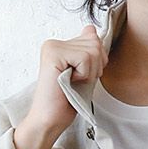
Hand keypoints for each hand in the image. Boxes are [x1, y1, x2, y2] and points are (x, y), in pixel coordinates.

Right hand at [23, 23, 108, 137]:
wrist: (50, 119)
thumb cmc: (67, 100)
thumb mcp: (84, 72)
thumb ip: (88, 51)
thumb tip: (91, 29)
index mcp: (60, 45)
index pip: (93, 38)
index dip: (97, 60)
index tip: (81, 76)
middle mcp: (54, 43)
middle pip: (96, 43)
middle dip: (95, 67)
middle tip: (78, 81)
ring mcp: (52, 47)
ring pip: (93, 51)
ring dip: (89, 73)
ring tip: (73, 82)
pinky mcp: (53, 55)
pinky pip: (85, 58)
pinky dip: (84, 75)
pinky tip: (69, 82)